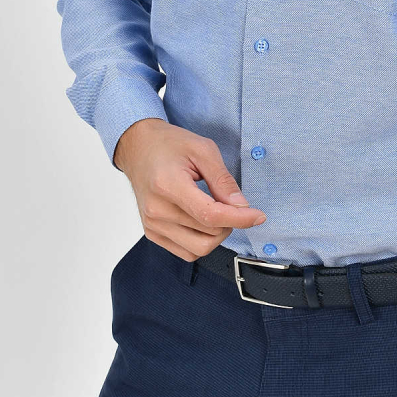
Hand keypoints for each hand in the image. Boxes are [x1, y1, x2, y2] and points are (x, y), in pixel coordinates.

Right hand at [112, 118, 268, 259]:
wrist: (138, 147)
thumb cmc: (169, 144)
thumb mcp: (202, 149)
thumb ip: (223, 180)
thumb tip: (241, 206)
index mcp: (168, 185)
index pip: (210, 215)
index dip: (239, 219)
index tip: (258, 216)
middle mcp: (156, 210)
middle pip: (207, 233)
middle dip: (231, 222)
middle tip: (234, 203)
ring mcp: (152, 225)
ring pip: (199, 248)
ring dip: (217, 234)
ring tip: (218, 211)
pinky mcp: (152, 233)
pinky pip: (186, 252)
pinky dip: (202, 241)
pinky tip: (205, 222)